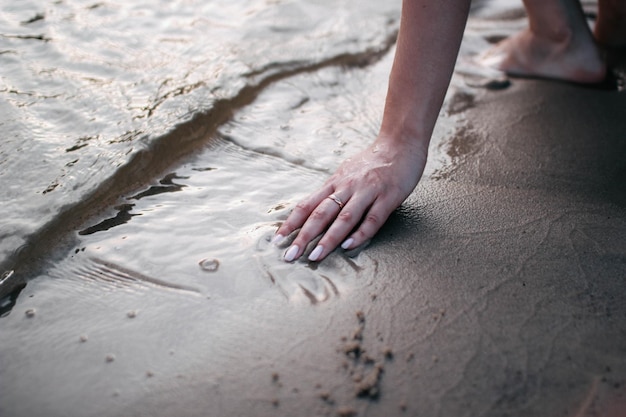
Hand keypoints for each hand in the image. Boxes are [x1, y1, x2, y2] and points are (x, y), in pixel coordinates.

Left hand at [273, 135, 427, 261]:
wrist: (401, 143)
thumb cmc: (373, 162)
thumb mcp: (347, 173)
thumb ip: (333, 191)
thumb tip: (314, 209)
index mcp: (335, 182)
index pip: (307, 205)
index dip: (291, 223)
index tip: (277, 240)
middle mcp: (347, 187)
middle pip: (321, 214)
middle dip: (303, 236)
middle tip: (290, 255)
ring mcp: (368, 192)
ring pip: (344, 218)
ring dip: (328, 239)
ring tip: (315, 256)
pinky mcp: (388, 197)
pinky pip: (372, 219)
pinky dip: (360, 234)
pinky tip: (348, 246)